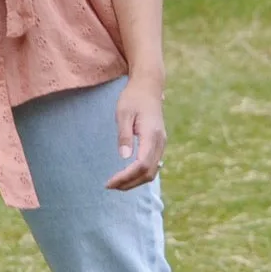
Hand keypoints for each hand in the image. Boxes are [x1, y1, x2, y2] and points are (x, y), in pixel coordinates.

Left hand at [105, 72, 166, 191]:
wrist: (148, 86)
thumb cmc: (133, 97)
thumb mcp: (123, 113)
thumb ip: (124, 135)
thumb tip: (123, 157)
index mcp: (151, 135)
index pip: (141, 165)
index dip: (126, 177)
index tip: (109, 182)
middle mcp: (160, 142)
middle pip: (148, 173)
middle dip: (129, 183)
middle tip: (109, 186)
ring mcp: (161, 143)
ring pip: (152, 172)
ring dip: (135, 181)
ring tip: (116, 183)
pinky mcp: (158, 143)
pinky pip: (152, 165)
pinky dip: (140, 174)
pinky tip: (127, 175)